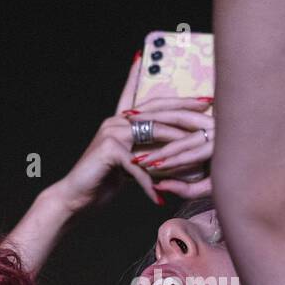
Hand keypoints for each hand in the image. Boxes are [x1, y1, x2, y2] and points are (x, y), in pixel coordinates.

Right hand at [52, 55, 212, 210]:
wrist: (75, 196)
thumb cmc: (103, 182)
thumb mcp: (130, 164)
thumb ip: (147, 154)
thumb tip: (172, 154)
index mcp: (121, 121)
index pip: (142, 97)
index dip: (165, 89)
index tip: (189, 85)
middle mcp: (117, 121)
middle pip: (159, 112)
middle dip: (186, 111)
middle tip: (209, 107)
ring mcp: (113, 132)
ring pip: (155, 134)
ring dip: (179, 147)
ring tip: (200, 155)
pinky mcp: (110, 149)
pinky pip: (140, 166)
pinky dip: (150, 184)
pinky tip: (160, 198)